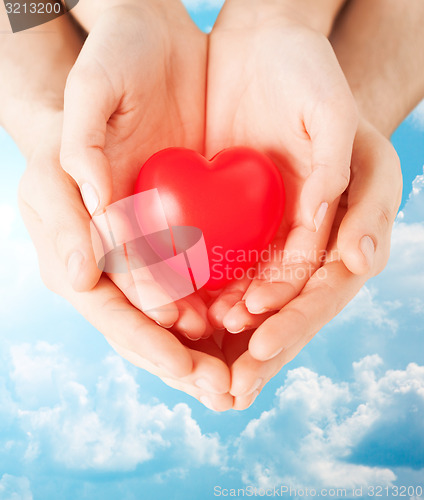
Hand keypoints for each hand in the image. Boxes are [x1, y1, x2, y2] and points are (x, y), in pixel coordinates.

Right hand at [18, 112, 232, 410]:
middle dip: (182, 365)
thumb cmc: (63, 148)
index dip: (147, 339)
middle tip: (223, 392)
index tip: (184, 363)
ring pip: (170, 322)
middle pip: (145, 333)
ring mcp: (137, 271)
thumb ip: (66, 223)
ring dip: (202, 354)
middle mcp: (107, 282)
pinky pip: (191, 288)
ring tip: (237, 382)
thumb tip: (80, 280)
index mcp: (75, 271)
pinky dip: (215, 313)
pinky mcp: (165, 253)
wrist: (93, 125)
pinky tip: (242, 330)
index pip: (112, 315)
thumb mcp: (53, 177)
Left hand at [206, 2, 357, 332]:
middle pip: (287, 302)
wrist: (262, 53)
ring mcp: (269, 230)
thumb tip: (351, 258)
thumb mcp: (342, 125)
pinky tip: (182, 308)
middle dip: (262, 339)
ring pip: (252, 288)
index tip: (263, 343)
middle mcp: (308, 237)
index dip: (297, 318)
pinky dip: (202, 285)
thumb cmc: (313, 83)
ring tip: (203, 355)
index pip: (326, 287)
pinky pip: (218, 258)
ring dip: (229, 324)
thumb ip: (351, 187)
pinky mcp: (232, 216)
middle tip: (229, 382)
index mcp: (346, 225)